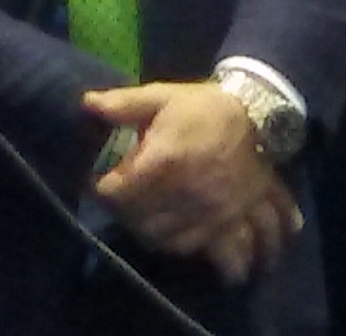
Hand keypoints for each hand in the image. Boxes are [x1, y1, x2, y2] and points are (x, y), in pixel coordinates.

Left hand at [86, 83, 299, 283]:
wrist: (259, 116)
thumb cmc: (203, 108)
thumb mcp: (162, 97)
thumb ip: (122, 104)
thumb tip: (86, 103)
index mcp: (164, 162)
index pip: (118, 193)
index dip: (103, 188)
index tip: (100, 182)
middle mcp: (186, 193)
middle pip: (140, 222)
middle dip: (127, 213)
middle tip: (125, 201)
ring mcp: (211, 212)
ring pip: (169, 241)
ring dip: (153, 233)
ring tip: (148, 218)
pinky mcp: (231, 222)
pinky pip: (204, 248)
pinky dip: (187, 246)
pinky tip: (178, 237)